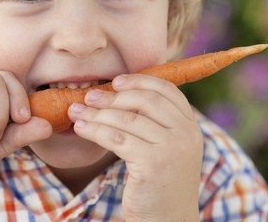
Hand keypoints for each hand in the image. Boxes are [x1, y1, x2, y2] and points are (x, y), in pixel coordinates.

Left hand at [68, 74, 201, 221]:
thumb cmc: (159, 186)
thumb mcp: (167, 150)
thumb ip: (155, 124)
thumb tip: (120, 94)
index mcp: (191, 127)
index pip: (166, 90)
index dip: (139, 81)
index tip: (115, 82)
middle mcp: (186, 134)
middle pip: (145, 100)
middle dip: (113, 96)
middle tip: (89, 97)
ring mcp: (171, 148)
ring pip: (126, 119)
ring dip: (96, 113)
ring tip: (76, 111)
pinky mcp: (153, 164)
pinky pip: (117, 138)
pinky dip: (95, 130)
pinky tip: (81, 129)